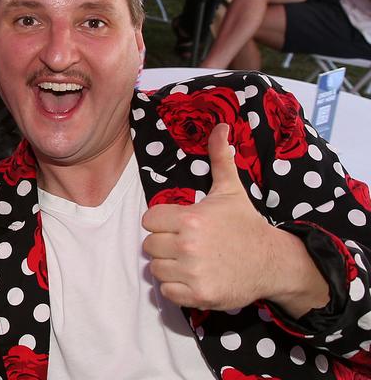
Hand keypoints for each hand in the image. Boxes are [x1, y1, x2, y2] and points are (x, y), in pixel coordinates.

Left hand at [141, 124, 280, 309]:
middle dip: (164, 244)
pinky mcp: (198, 295)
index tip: (179, 225)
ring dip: (168, 266)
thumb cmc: (246, 224)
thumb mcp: (231, 190)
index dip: (161, 222)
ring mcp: (193, 272)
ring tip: (189, 260)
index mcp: (190, 219)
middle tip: (185, 244)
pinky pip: (166, 292)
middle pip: (149, 245)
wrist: (273, 262)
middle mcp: (188, 245)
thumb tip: (221, 126)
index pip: (149, 221)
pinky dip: (175, 287)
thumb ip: (219, 158)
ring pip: (155, 269)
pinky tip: (193, 276)